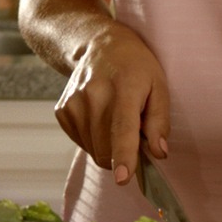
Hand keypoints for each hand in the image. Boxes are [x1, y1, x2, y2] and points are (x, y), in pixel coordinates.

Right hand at [52, 19, 168, 186]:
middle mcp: (93, 95)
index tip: (122, 178)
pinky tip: (100, 119)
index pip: (122, 128)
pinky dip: (94, 140)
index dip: (123, 155)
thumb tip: (159, 152)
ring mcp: (74, 103)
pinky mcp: (62, 111)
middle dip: (123, 156)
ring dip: (108, 148)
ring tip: (116, 121)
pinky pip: (82, 143)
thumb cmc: (135, 66)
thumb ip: (160, 121)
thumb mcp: (159, 85)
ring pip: (93, 150)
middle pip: (106, 148)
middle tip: (134, 137)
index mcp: (124, 88)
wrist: (98, 44)